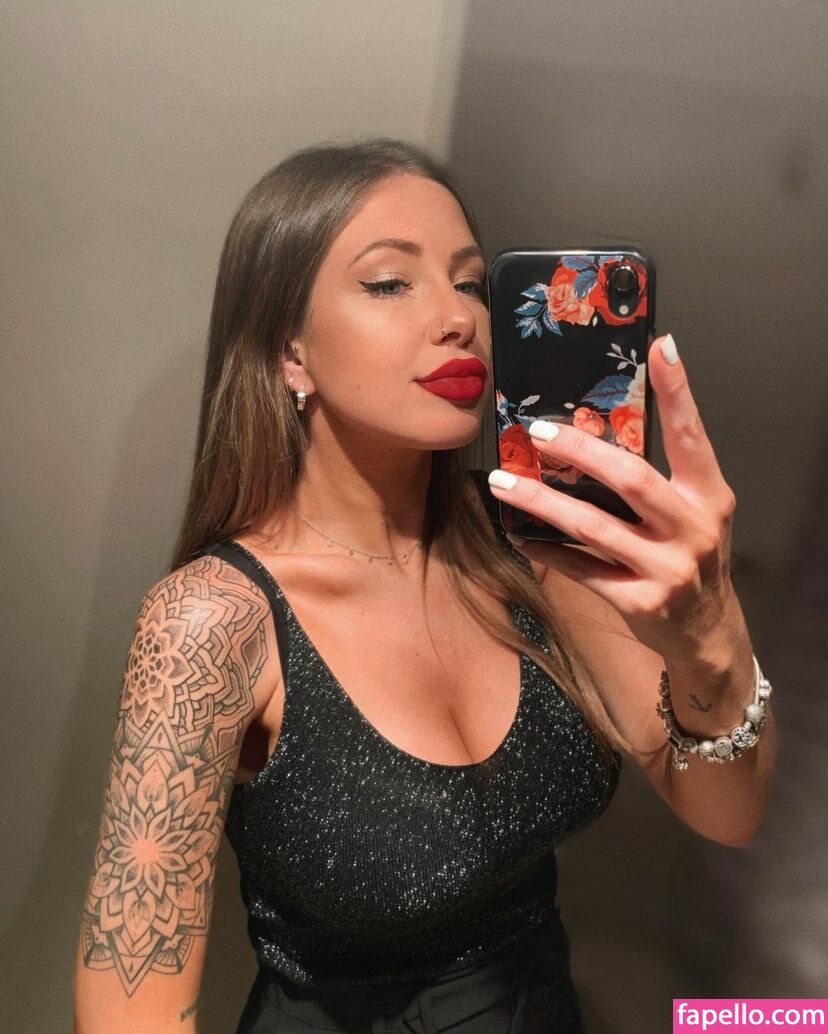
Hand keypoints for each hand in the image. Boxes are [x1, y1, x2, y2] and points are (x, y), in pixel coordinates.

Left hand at [488, 334, 741, 663]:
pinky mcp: (640, 602)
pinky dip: (548, 550)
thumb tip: (600, 426)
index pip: (692, 436)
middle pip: (631, 479)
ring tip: (501, 483)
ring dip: (542, 502)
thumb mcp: (693, 512)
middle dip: (580, 451)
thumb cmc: (690, 557)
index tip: (659, 347)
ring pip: (594, 526)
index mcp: (709, 497)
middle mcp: (693, 529)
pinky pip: (583, 570)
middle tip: (536, 430)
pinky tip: (519, 534)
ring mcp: (668, 569)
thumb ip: (662, 476)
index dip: (678, 392)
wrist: (708, 632)